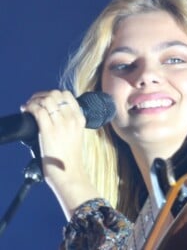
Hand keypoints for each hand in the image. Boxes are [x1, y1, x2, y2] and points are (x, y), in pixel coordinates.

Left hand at [21, 90, 99, 218]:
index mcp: (80, 119)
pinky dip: (30, 108)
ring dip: (34, 101)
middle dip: (42, 95)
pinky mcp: (49, 131)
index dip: (53, 94)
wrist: (69, 172)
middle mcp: (72, 119)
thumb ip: (69, 122)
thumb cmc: (69, 156)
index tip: (45, 100)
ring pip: (47, 100)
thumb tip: (52, 112)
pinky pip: (38, 111)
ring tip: (29, 107)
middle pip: (56, 94)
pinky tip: (27, 111)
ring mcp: (61, 125)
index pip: (67, 95)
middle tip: (35, 102)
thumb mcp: (76, 134)